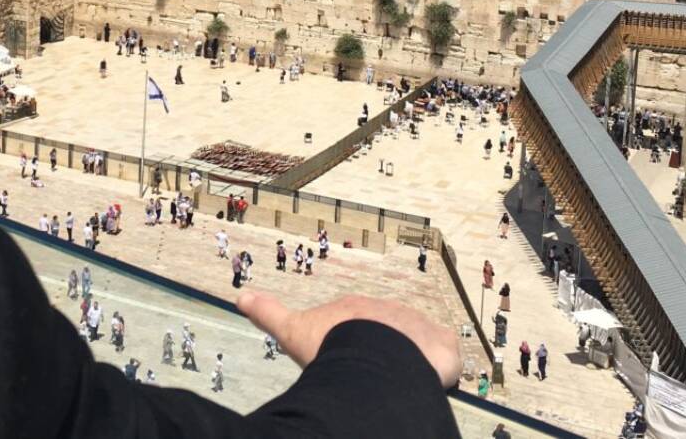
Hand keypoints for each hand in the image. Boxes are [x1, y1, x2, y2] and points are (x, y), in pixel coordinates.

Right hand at [237, 290, 459, 386]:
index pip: (351, 324)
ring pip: (413, 345)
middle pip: (382, 334)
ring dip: (408, 362)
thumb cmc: (331, 345)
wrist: (374, 355)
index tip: (342, 362)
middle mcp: (387, 311)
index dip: (346, 343)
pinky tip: (431, 384)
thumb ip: (269, 312)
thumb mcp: (292, 330)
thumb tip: (240, 295)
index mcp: (355, 308)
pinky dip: (440, 368)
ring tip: (396, 389)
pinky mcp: (443, 345)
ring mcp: (417, 326)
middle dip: (377, 353)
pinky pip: (445, 355)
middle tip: (368, 381)